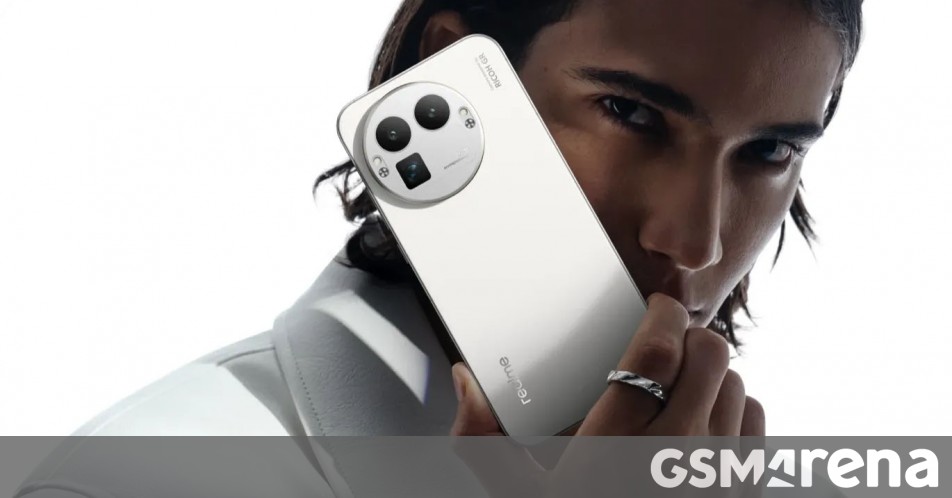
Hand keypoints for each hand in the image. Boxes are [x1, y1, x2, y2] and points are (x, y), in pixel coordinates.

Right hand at [449, 293, 765, 496]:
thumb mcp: (517, 495)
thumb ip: (482, 437)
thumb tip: (465, 379)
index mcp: (618, 443)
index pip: (658, 348)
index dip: (663, 312)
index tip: (654, 305)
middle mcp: (679, 450)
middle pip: (710, 352)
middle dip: (688, 334)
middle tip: (663, 342)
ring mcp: (718, 472)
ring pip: (736, 380)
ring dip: (711, 370)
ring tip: (681, 381)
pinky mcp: (743, 491)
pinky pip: (756, 419)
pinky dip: (736, 405)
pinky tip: (707, 416)